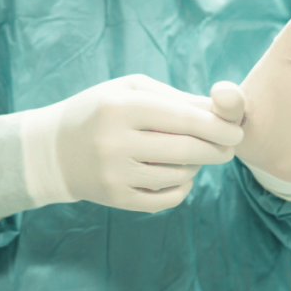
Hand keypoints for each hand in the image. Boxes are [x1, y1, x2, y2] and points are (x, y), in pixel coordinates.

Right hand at [55, 74, 244, 211]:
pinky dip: (182, 187)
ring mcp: (115, 174)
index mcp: (121, 108)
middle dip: (217, 149)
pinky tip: (179, 175)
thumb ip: (177, 98)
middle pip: (187, 150)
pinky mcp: (116, 199)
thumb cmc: (102, 111)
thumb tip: (224, 113)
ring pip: (180, 175)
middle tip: (228, 146)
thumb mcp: (131, 91)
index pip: (184, 119)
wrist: (53, 150)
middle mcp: (115, 142)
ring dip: (196, 166)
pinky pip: (167, 198)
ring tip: (191, 155)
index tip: (237, 131)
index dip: (218, 126)